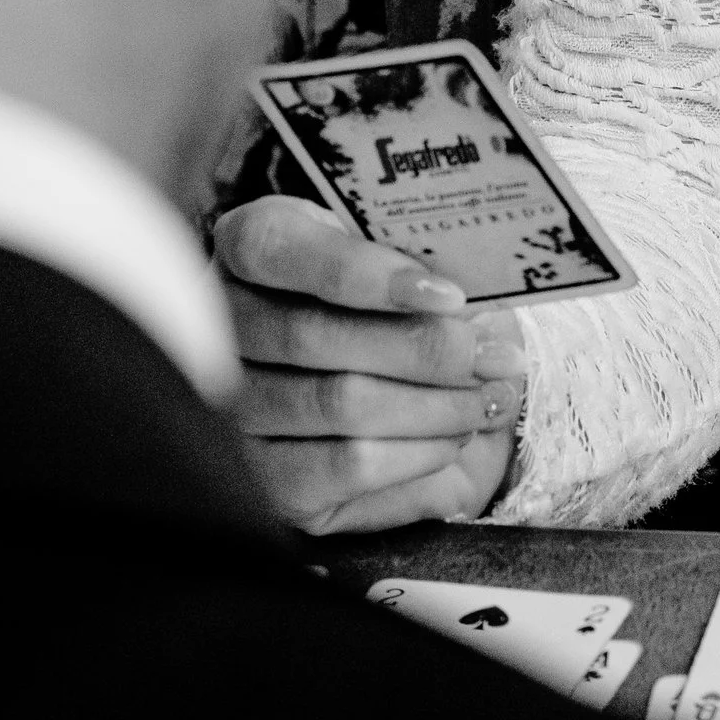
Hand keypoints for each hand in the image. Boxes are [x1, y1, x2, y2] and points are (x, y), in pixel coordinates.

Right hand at [216, 195, 523, 533]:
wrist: (396, 375)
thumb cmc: (400, 300)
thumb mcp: (405, 257)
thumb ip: (422, 258)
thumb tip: (472, 290)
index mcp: (249, 243)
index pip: (278, 250)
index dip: (360, 274)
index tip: (447, 294)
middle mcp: (223, 324)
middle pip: (313, 337)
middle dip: (424, 349)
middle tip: (496, 355)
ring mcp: (234, 406)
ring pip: (338, 404)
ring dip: (436, 403)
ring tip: (492, 395)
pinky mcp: (266, 476)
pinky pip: (346, 465)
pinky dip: (418, 449)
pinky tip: (457, 433)